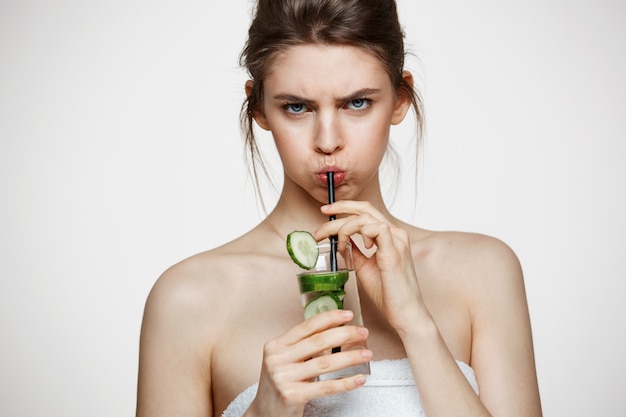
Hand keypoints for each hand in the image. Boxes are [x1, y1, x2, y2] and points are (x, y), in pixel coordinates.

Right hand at [248, 310, 370, 416]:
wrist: (264, 413)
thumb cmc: (280, 383)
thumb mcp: (284, 360)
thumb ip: (302, 347)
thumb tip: (335, 332)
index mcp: (276, 345)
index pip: (306, 327)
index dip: (329, 318)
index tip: (347, 314)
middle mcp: (277, 359)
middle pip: (318, 342)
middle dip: (344, 335)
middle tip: (363, 332)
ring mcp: (283, 377)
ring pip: (325, 363)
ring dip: (350, 357)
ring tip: (367, 354)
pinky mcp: (292, 395)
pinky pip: (325, 387)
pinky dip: (345, 383)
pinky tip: (359, 378)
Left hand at [314, 201, 425, 332]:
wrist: (404, 312)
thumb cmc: (388, 293)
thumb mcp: (364, 267)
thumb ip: (355, 251)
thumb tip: (341, 241)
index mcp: (389, 236)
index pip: (366, 211)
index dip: (345, 207)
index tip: (326, 212)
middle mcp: (395, 234)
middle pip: (364, 209)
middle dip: (339, 208)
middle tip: (322, 215)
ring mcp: (397, 241)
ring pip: (365, 217)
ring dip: (344, 228)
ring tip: (338, 245)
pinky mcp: (394, 251)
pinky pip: (376, 228)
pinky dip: (360, 233)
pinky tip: (357, 247)